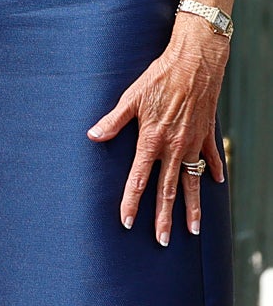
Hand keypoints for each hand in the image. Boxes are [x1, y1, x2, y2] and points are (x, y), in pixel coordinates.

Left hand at [89, 15, 229, 244]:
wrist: (194, 65)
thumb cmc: (158, 78)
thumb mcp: (130, 98)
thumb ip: (113, 121)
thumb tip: (92, 135)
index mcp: (152, 141)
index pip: (139, 179)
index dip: (131, 202)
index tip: (127, 221)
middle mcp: (174, 148)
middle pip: (167, 190)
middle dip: (163, 218)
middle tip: (161, 241)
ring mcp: (193, 144)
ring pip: (192, 183)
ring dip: (192, 208)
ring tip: (193, 230)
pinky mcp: (206, 136)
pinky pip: (209, 159)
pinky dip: (211, 172)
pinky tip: (213, 184)